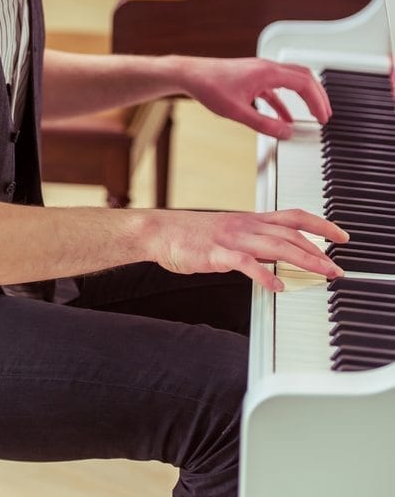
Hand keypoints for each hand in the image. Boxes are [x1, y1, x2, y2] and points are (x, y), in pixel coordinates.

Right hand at [154, 208, 347, 291]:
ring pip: (276, 245)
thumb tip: (275, 253)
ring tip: (323, 273)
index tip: (340, 235)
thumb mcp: (228, 232)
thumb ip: (252, 240)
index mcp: (249, 219)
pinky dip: (264, 274)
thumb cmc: (191, 235)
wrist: (160, 231)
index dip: (320, 224)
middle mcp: (245, 225)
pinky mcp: (217, 254)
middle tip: (337, 267)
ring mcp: (232, 238)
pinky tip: (278, 285)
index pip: (293, 216)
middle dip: (319, 250)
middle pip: (291, 233)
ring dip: (304, 260)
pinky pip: (246, 263)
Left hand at [176, 56, 330, 137]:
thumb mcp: (237, 112)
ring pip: (291, 81)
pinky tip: (285, 117)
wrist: (190, 74)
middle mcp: (266, 68)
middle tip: (325, 115)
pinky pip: (276, 88)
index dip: (317, 101)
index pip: (304, 83)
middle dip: (318, 96)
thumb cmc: (209, 86)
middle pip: (303, 78)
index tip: (323, 117)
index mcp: (267, 72)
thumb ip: (264, 124)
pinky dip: (285, 102)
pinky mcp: (252, 77)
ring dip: (304, 97)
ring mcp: (260, 71)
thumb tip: (286, 133)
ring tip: (313, 114)